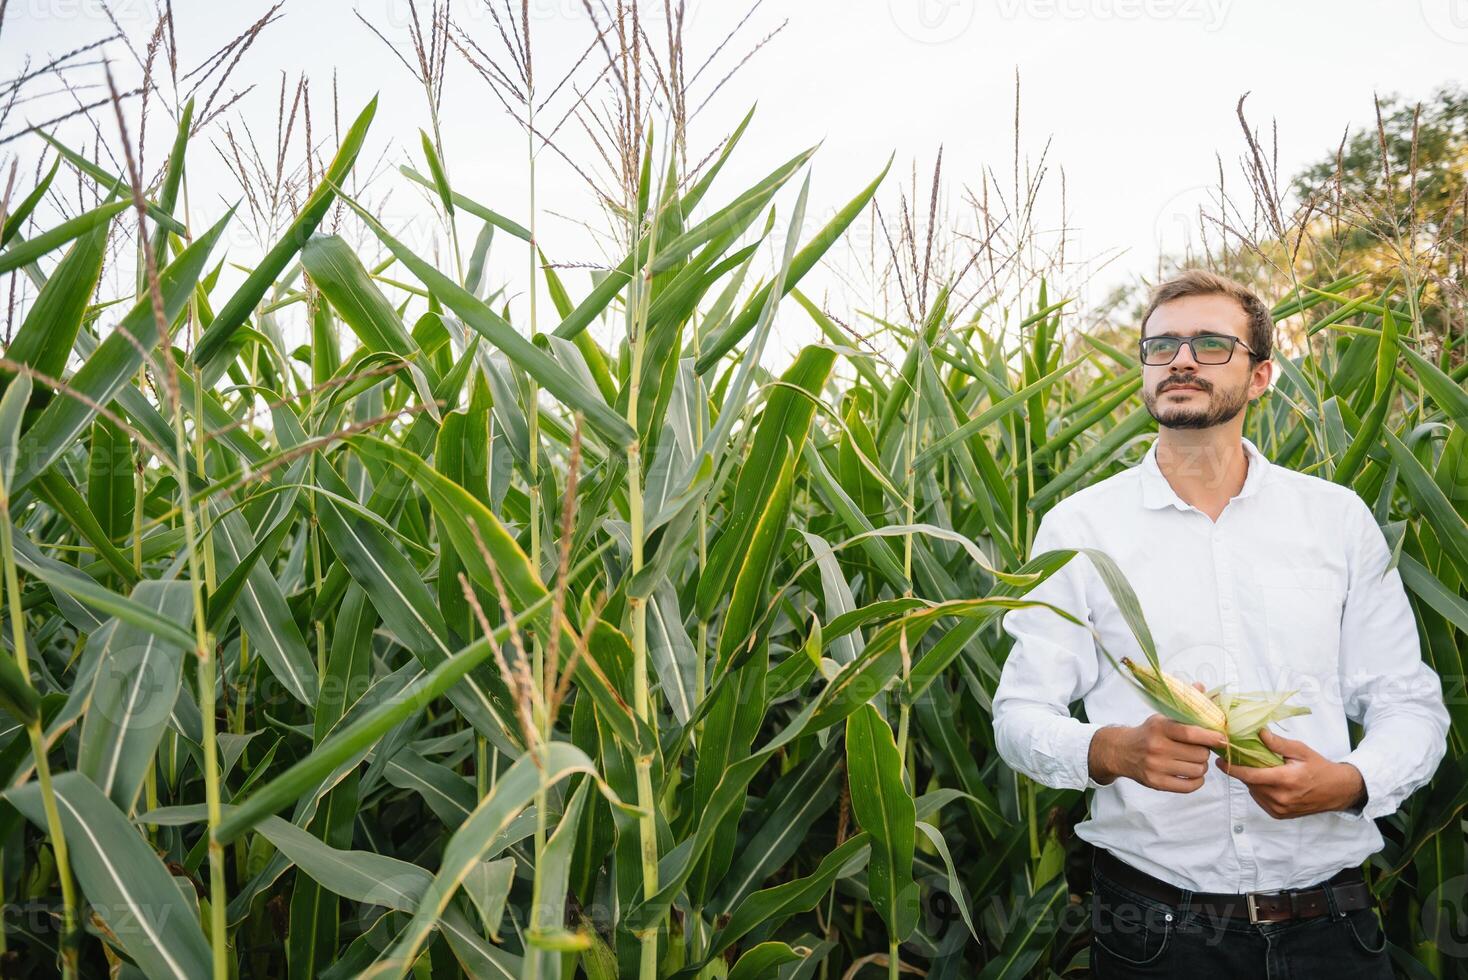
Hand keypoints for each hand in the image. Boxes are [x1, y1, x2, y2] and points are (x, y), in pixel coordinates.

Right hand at [1090, 707, 1228, 793]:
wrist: (1120, 751)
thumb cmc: (1147, 733)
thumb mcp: (1161, 716)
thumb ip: (1184, 706)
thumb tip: (1201, 687)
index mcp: (1159, 727)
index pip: (1191, 733)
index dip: (1211, 736)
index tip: (1223, 738)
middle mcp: (1156, 747)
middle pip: (1199, 754)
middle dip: (1205, 751)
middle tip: (1200, 748)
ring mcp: (1156, 767)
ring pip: (1197, 770)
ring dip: (1201, 766)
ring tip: (1194, 760)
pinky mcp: (1156, 783)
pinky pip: (1189, 786)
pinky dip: (1197, 781)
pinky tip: (1193, 774)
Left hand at [1215, 727, 1367, 817]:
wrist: (1338, 791)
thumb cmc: (1319, 767)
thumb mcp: (1300, 751)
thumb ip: (1278, 743)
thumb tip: (1258, 732)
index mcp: (1286, 780)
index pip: (1250, 776)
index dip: (1231, 768)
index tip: (1219, 760)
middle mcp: (1281, 798)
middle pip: (1250, 783)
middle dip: (1242, 771)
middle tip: (1238, 759)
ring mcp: (1280, 809)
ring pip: (1254, 792)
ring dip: (1251, 781)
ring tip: (1258, 769)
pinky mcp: (1280, 815)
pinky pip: (1260, 800)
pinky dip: (1259, 790)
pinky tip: (1267, 782)